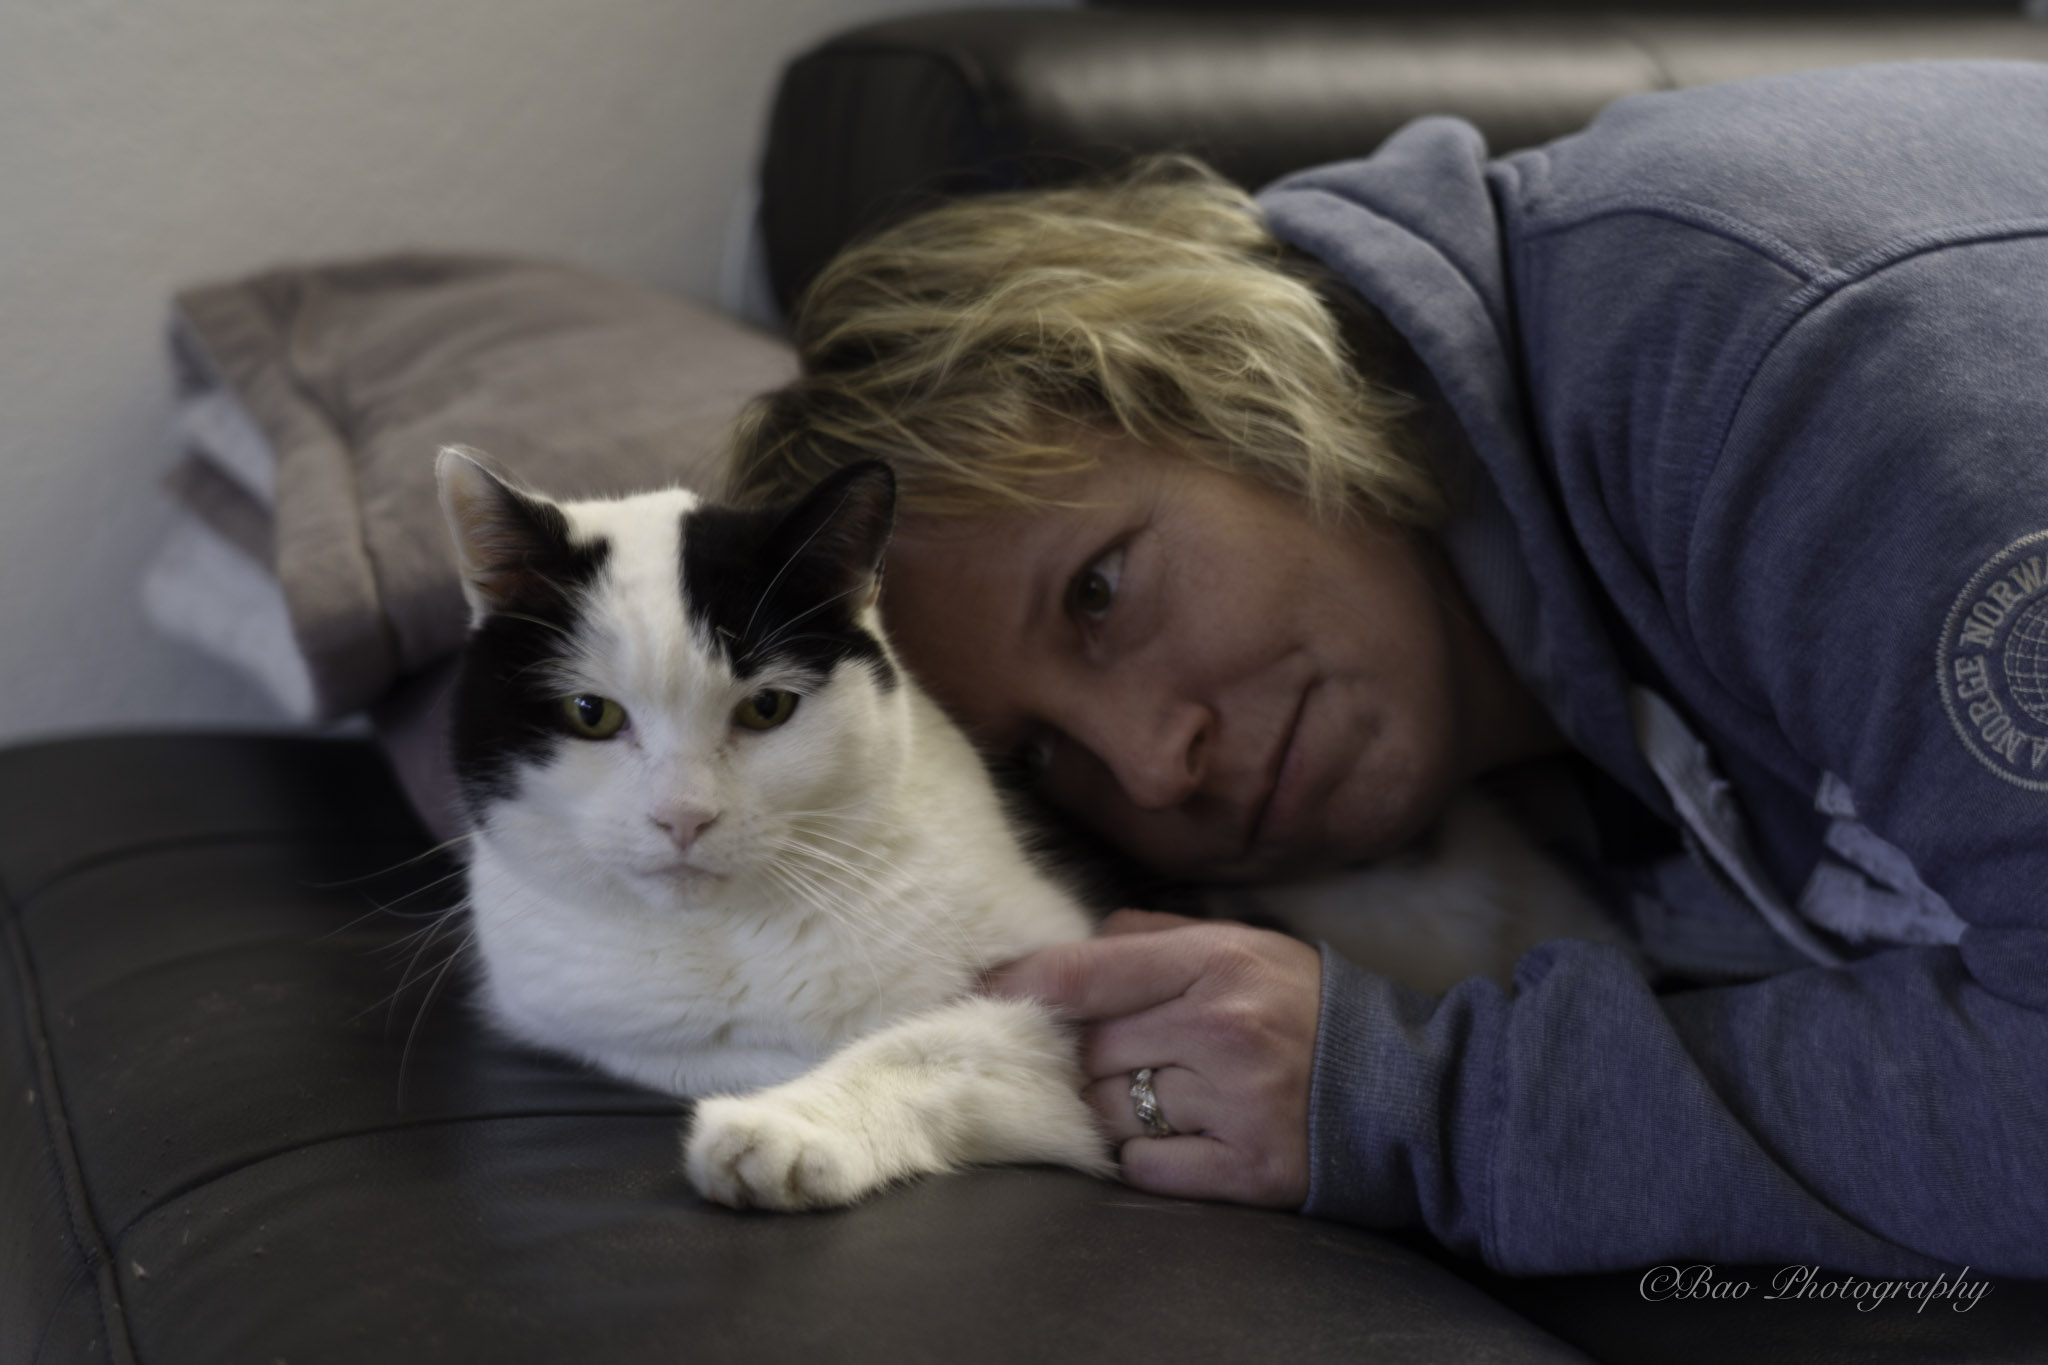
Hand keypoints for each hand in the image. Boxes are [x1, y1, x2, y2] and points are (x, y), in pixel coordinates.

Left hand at [986, 908, 1320, 1206]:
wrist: (1406, 1088)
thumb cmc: (1307, 1008)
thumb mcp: (1243, 944)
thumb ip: (1154, 938)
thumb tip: (1071, 948)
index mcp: (1219, 963)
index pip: (1087, 973)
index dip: (1022, 985)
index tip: (982, 991)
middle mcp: (1222, 1031)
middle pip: (1089, 1050)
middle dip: (1087, 1055)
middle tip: (1118, 1054)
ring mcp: (1234, 1106)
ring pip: (1107, 1111)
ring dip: (1113, 1106)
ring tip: (1158, 1094)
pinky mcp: (1246, 1172)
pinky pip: (1143, 1168)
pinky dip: (1144, 1157)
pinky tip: (1178, 1137)